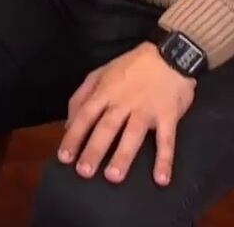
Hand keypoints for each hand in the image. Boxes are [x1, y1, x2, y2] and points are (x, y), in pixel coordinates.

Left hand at [57, 42, 195, 185]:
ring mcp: (146, 109)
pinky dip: (165, 159)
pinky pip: (167, 140)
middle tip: (84, 172)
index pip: (85, 116)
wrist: (169, 55)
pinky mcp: (168, 115)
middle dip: (94, 150)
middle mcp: (123, 102)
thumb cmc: (131, 67)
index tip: (64, 157)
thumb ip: (82, 96)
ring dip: (123, 156)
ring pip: (132, 134)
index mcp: (105, 92)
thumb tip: (68, 123)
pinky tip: (161, 179)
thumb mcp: (100, 73)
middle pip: (106, 128)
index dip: (73, 136)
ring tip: (113, 177)